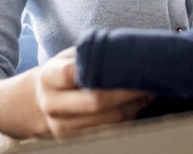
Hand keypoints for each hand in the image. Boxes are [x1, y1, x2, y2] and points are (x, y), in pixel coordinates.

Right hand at [32, 47, 153, 136]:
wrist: (44, 100)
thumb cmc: (66, 71)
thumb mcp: (71, 56)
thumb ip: (91, 52)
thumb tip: (127, 51)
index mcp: (49, 76)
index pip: (72, 73)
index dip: (102, 70)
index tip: (129, 63)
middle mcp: (51, 104)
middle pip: (96, 101)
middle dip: (128, 92)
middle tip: (149, 81)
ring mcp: (61, 126)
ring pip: (108, 120)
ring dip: (133, 107)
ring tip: (147, 92)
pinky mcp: (74, 140)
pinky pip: (110, 131)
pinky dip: (128, 118)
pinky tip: (137, 104)